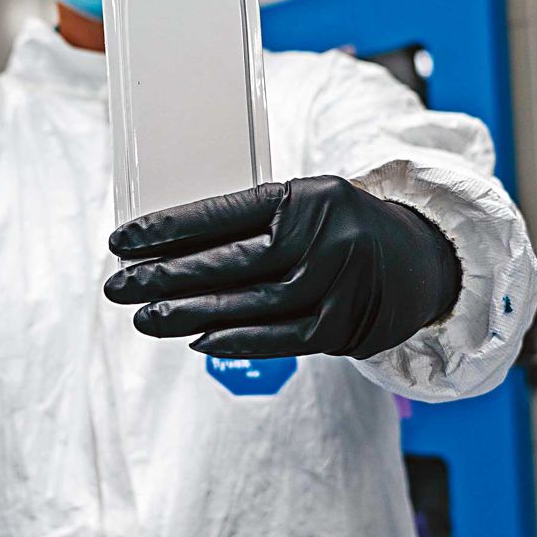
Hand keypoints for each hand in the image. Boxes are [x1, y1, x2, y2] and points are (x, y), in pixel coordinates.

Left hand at [104, 175, 458, 359]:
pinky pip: (277, 339)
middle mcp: (323, 240)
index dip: (168, 229)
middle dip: (163, 277)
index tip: (121, 240)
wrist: (419, 262)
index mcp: (307, 196)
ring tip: (143, 318)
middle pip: (229, 263)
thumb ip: (252, 219)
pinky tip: (194, 338)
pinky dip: (233, 340)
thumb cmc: (340, 226)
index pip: (224, 213)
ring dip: (187, 314)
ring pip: (246, 305)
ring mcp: (335, 287)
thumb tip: (170, 246)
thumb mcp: (305, 201)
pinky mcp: (339, 327)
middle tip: (116, 286)